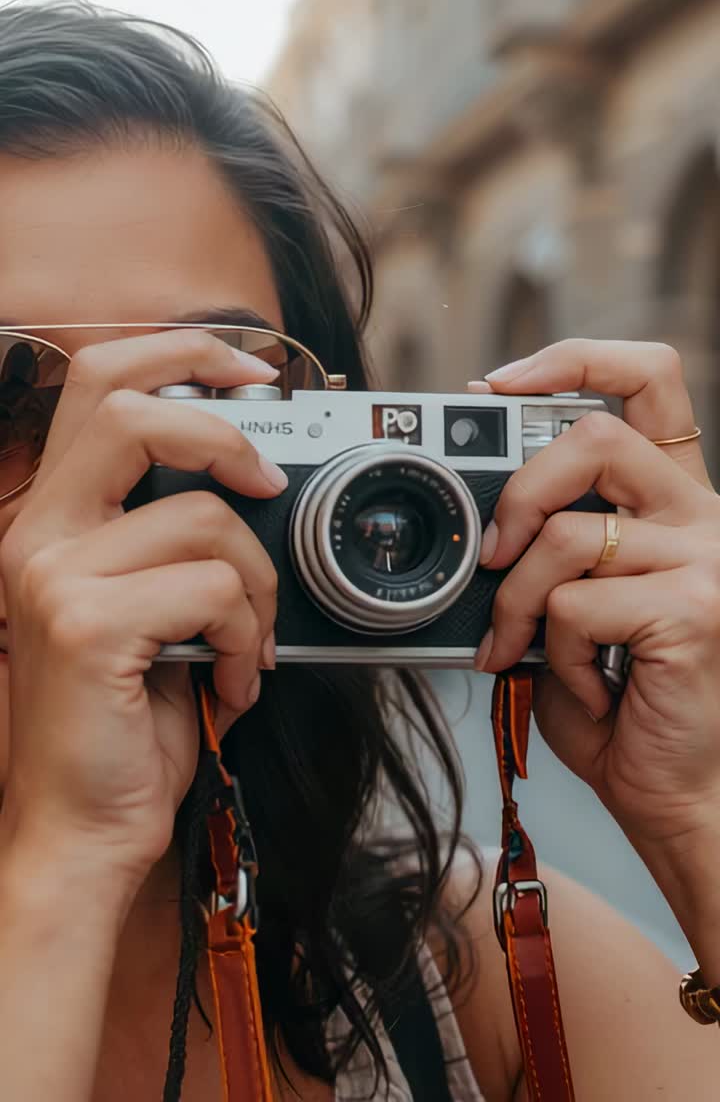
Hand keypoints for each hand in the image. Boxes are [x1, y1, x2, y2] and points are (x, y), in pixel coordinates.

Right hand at [0, 329, 285, 882]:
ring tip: (249, 643)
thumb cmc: (124, 725)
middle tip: (267, 477)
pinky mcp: (86, 623)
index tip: (249, 370)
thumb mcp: (152, 610)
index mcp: (51, 520)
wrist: (82, 832)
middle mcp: (35, 535)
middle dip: (221, 423)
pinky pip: (213, 588)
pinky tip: (231, 682)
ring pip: (202, 516)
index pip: (98, 384)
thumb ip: (178, 538)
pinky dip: (247, 636)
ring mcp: (51, 575)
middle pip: (126, 403)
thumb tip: (259, 477)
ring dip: (258, 581)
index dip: (178, 352)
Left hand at [469, 339, 719, 848]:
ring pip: (568, 534)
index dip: (574, 359)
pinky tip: (586, 684)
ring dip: (516, 600)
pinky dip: (555, 653)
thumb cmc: (621, 703)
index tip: (498, 383)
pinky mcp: (696, 608)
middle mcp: (703, 517)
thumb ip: (547, 549)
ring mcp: (708, 559)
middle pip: (597, 436)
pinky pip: (576, 604)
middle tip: (492, 550)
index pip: (648, 382)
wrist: (674, 794)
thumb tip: (481, 513)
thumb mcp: (572, 605)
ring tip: (518, 647)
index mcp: (673, 503)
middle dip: (519, 490)